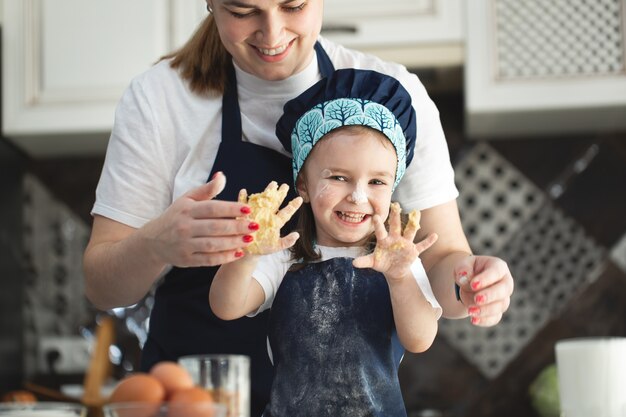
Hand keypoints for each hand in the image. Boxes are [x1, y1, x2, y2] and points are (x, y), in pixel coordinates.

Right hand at [142, 172, 258, 266]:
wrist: (153, 240)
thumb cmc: (176, 216)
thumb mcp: (187, 199)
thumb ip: (206, 190)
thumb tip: (222, 176)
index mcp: (187, 210)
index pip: (212, 208)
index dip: (231, 208)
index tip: (248, 209)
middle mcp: (184, 227)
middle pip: (215, 227)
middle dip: (237, 227)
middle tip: (255, 226)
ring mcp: (184, 245)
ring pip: (213, 244)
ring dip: (233, 243)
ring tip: (250, 239)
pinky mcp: (186, 260)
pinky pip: (208, 259)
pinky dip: (224, 257)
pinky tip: (238, 253)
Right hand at [238, 182, 301, 254]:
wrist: (248, 250)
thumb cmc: (262, 248)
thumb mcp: (276, 247)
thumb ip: (287, 241)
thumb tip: (297, 235)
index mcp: (275, 222)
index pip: (286, 212)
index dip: (293, 206)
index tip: (300, 199)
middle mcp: (267, 215)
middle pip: (275, 202)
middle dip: (280, 194)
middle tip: (285, 186)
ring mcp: (256, 213)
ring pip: (262, 200)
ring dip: (266, 192)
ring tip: (272, 184)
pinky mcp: (243, 215)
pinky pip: (242, 205)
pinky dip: (242, 198)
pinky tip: (243, 191)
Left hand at [353, 203, 437, 281]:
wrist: (393, 270)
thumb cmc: (382, 263)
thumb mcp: (373, 262)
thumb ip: (364, 261)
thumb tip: (353, 263)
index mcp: (384, 240)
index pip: (380, 231)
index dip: (378, 224)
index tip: (375, 216)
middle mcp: (395, 238)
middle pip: (396, 226)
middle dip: (396, 216)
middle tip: (396, 205)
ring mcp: (405, 243)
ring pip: (410, 231)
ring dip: (413, 223)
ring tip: (417, 212)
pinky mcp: (413, 251)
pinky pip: (422, 245)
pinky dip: (428, 241)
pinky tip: (434, 235)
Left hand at [454, 255, 513, 326]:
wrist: (468, 283)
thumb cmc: (468, 270)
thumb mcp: (463, 265)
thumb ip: (463, 269)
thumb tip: (463, 277)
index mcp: (498, 267)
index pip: (496, 272)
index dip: (486, 279)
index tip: (473, 285)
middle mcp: (505, 282)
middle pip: (503, 290)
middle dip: (490, 295)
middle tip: (477, 299)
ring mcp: (503, 298)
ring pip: (500, 306)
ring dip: (486, 310)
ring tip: (470, 311)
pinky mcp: (497, 311)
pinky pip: (495, 318)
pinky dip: (485, 320)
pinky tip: (474, 320)